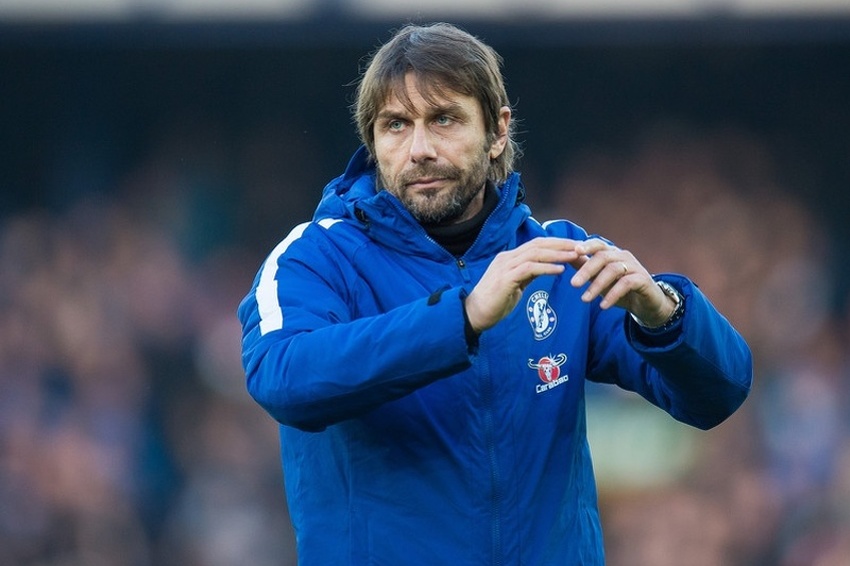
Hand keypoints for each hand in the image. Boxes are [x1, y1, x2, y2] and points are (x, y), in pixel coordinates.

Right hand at [464, 238, 580, 332]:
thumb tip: (544, 268)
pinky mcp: (505, 279)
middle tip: (582, 247)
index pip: (537, 245)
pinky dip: (546, 268)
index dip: (557, 244)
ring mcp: (505, 267)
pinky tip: (560, 270)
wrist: (473, 314)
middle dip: (562, 244)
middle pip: (538, 244)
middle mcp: (507, 258)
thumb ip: (527, 275)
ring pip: (535, 253)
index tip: (576, 247)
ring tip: (575, 256)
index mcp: (509, 258)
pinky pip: (529, 269)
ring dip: (557, 254)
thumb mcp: (515, 285)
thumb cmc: (494, 303)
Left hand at [569, 238, 674, 326]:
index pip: (598, 244)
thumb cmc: (619, 289)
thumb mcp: (599, 279)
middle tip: (573, 284)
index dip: (587, 246)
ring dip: (597, 285)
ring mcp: (634, 266)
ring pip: (613, 270)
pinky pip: (626, 283)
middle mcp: (623, 256)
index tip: (574, 252)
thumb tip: (567, 257)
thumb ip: (585, 267)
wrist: (646, 304)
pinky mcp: (643, 279)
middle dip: (586, 270)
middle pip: (603, 257)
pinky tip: (603, 305)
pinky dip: (613, 294)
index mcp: (612, 253)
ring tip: (585, 299)